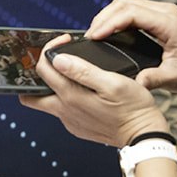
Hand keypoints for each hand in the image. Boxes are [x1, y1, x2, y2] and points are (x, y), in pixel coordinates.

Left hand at [21, 35, 166, 146]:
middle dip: (37, 75)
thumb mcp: (112, 83)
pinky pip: (63, 110)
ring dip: (54, 86)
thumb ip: (83, 71)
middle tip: (53, 61)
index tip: (65, 41)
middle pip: (31, 95)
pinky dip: (66, 97)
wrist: (144, 135)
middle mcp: (65, 112)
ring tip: (71, 72)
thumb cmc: (133, 108)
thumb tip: (58, 59)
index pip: (42, 69)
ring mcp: (70, 121)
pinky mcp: (78, 128)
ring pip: (48, 102)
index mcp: (71, 97)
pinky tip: (83, 90)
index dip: (50, 50)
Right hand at [82, 0, 176, 93]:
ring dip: (109, 15)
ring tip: (96, 34)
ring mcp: (163, 11)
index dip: (109, 23)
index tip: (94, 36)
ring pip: (126, 2)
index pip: (130, 13)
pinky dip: (118, 17)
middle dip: (103, 17)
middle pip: (124, 2)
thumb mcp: (176, 78)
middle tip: (90, 36)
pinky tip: (110, 31)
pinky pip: (133, 8)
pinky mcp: (160, 15)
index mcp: (168, 23)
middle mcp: (165, 11)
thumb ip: (153, 79)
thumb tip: (133, 84)